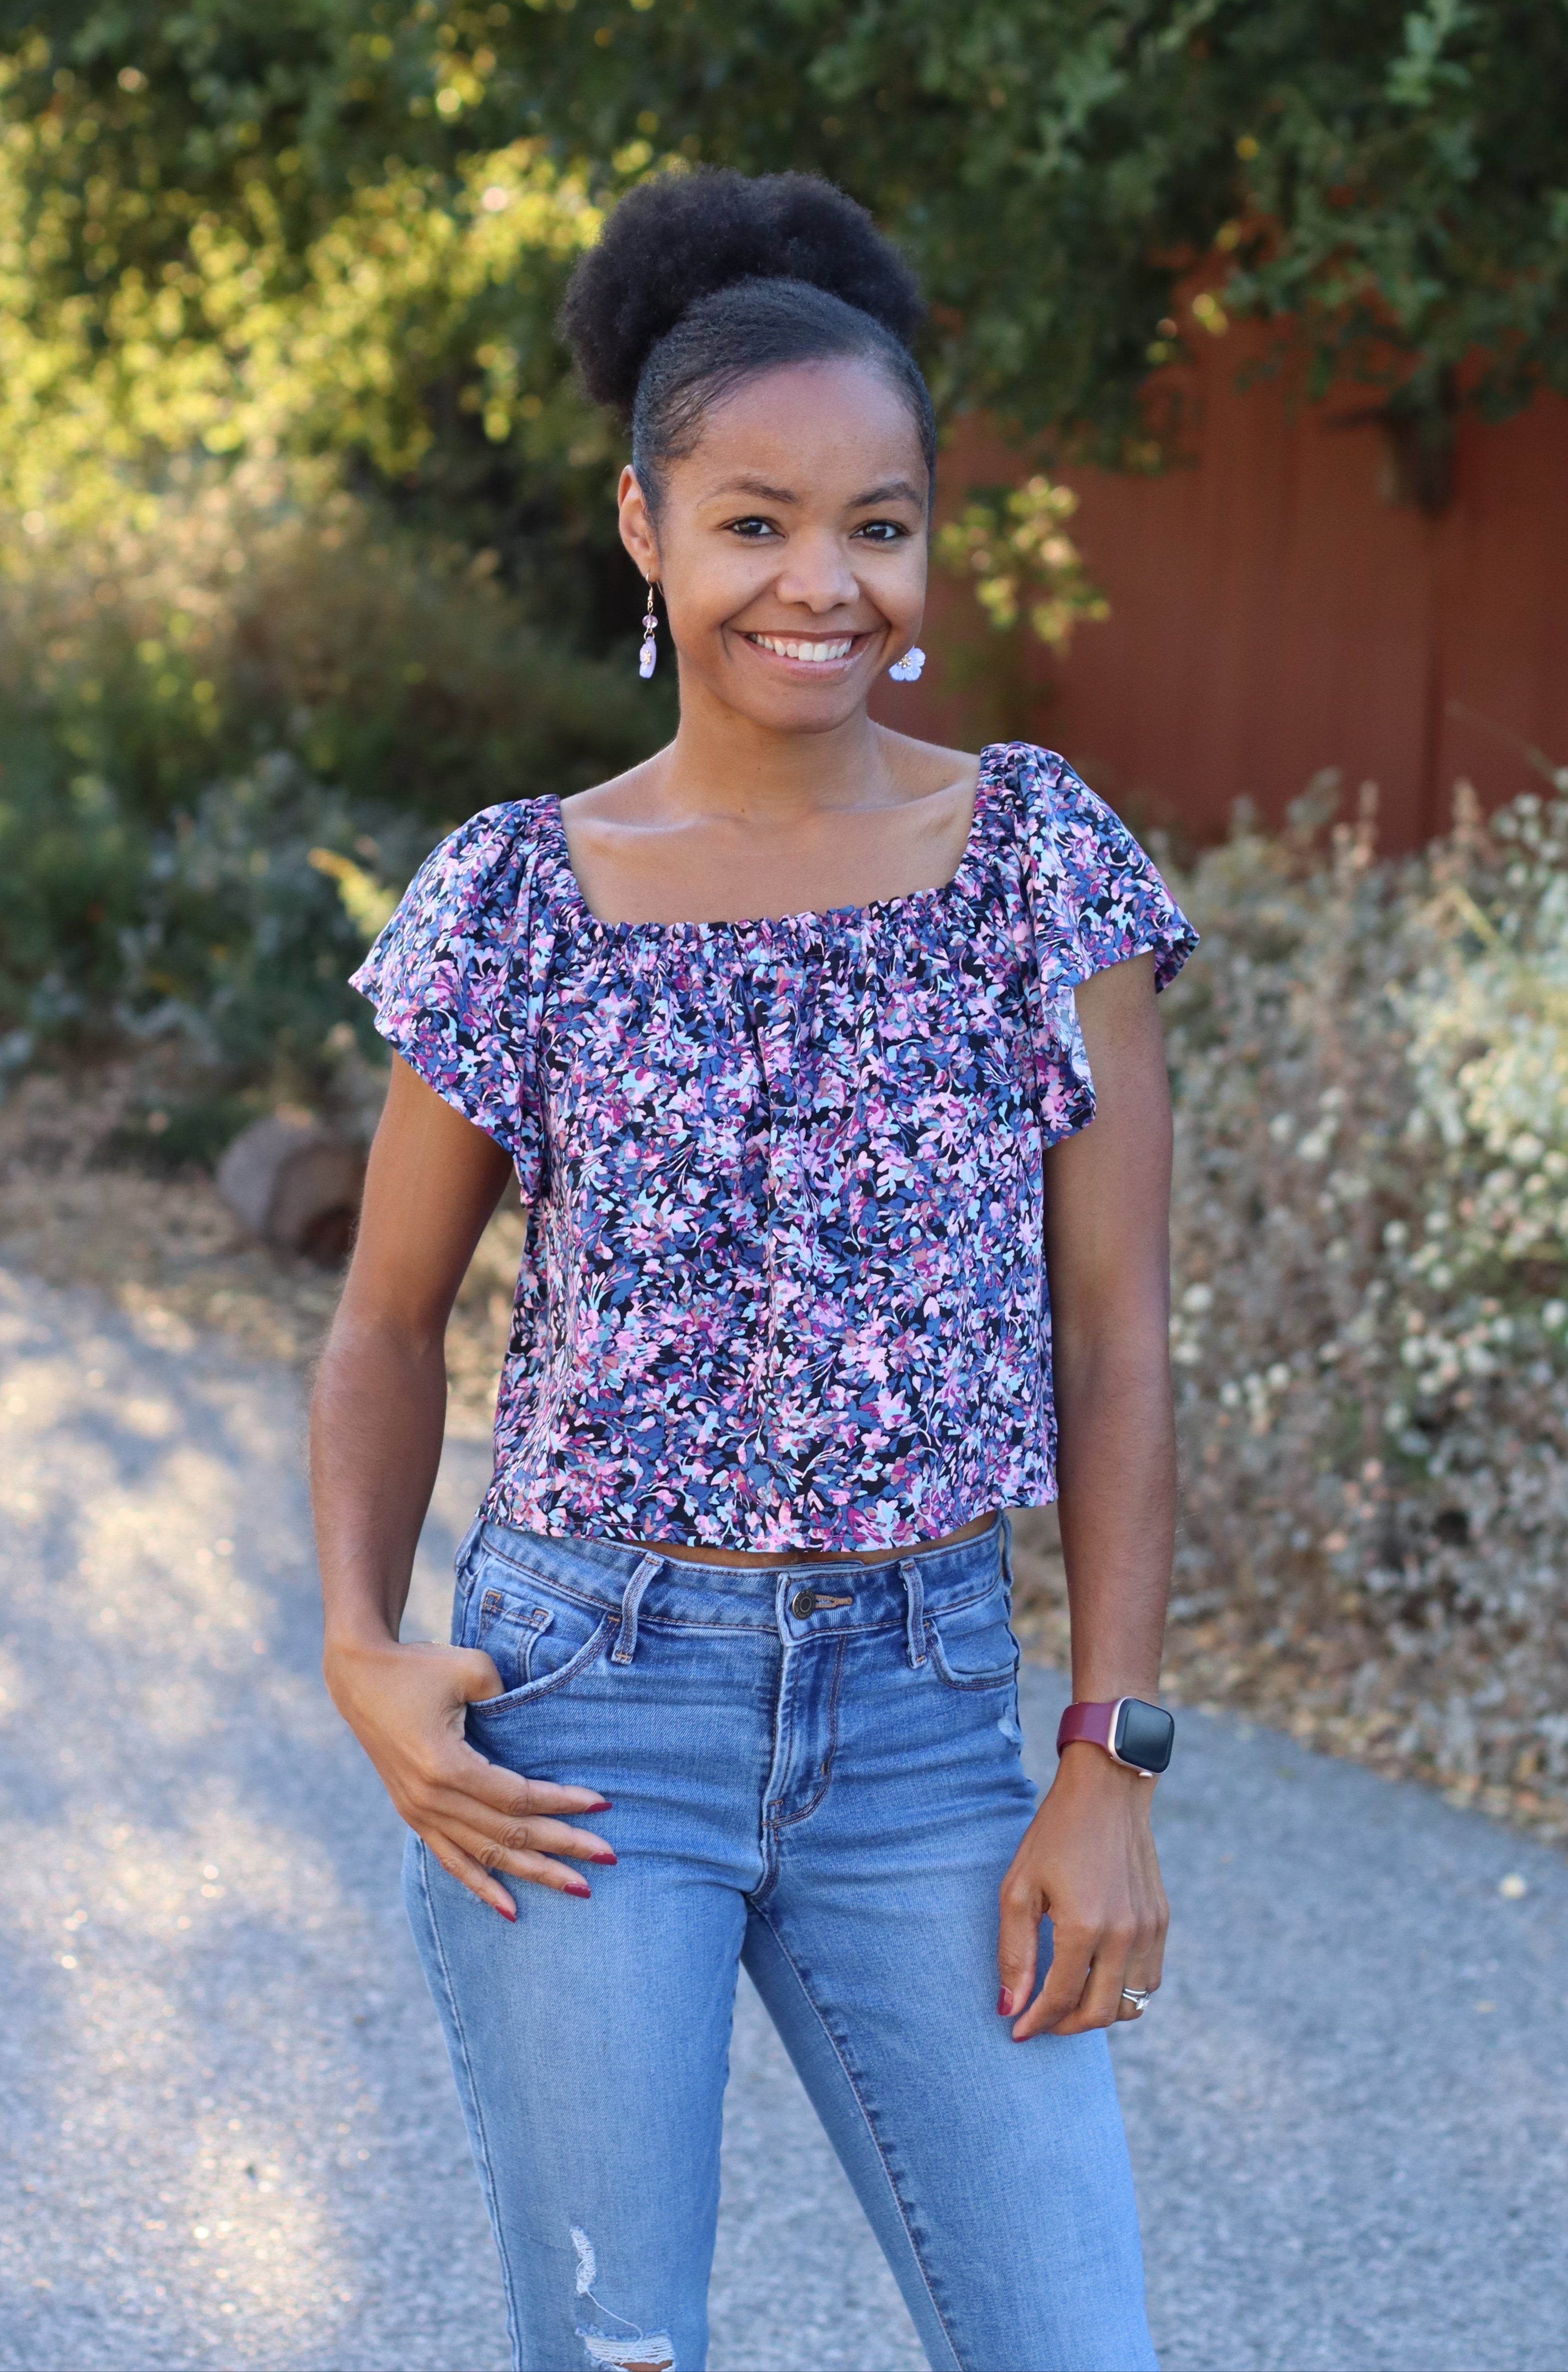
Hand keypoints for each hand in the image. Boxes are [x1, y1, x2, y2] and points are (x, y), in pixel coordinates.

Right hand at [324, 1635, 614, 1917]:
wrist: (360, 1678)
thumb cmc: (417, 1667)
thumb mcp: (468, 1668)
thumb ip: (506, 1695)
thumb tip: (535, 1725)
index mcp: (444, 1765)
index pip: (516, 1796)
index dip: (561, 1803)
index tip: (602, 1805)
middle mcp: (431, 1799)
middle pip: (509, 1833)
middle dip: (562, 1847)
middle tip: (609, 1858)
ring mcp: (420, 1812)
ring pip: (486, 1855)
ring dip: (534, 1873)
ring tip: (578, 1889)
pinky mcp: (414, 1815)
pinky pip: (452, 1861)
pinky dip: (482, 1887)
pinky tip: (512, 1911)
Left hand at [996, 1744, 1167, 2037]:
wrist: (1106, 1791)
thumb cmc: (1054, 1835)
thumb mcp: (1019, 1888)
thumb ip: (1014, 1953)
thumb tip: (1009, 2007)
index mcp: (1085, 1927)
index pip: (1062, 2000)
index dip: (1037, 2022)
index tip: (1017, 2030)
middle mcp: (1124, 1935)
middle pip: (1099, 2013)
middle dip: (1065, 2026)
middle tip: (1041, 2019)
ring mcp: (1148, 1930)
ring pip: (1131, 2004)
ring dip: (1098, 2012)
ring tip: (1069, 1999)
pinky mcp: (1161, 1921)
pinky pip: (1150, 1978)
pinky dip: (1125, 1990)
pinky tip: (1099, 1976)